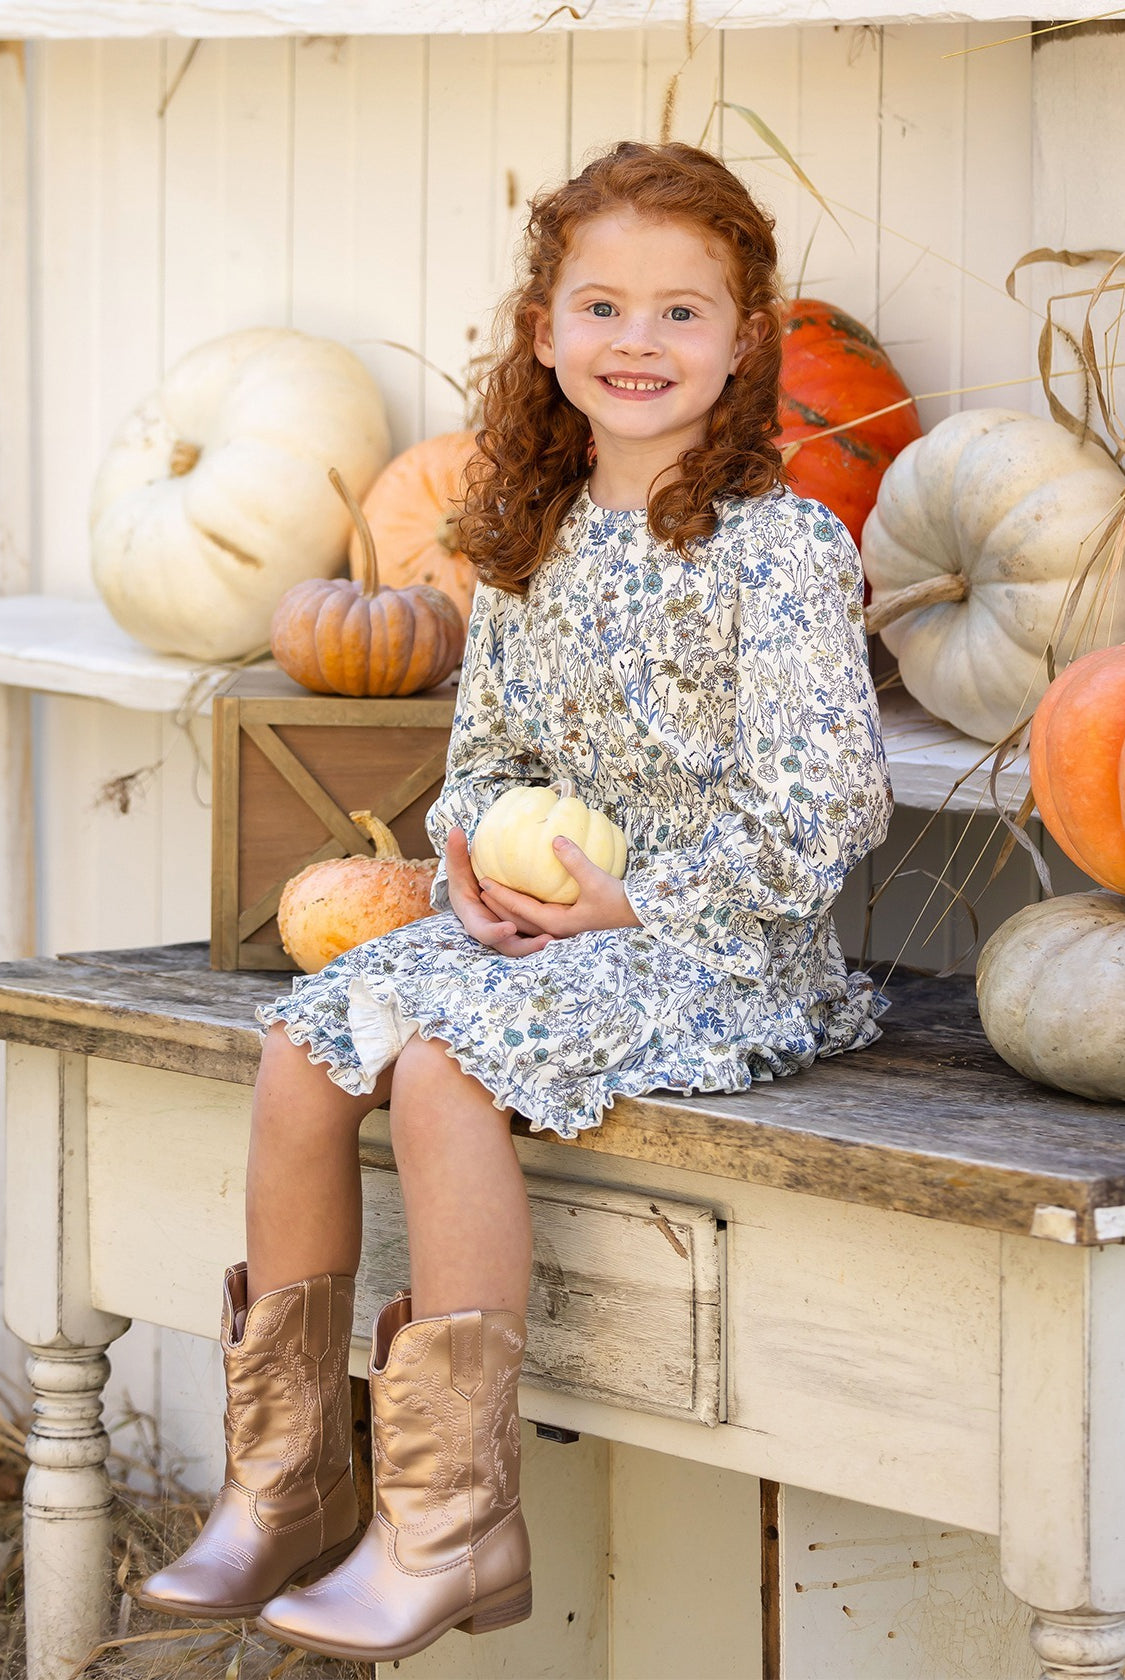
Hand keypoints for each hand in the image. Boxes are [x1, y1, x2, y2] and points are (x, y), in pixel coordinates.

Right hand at [445, 826, 554, 957]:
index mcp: (475, 922)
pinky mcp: (522, 933)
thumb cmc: (462, 879)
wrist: (469, 893)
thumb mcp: (458, 870)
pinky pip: (535, 936)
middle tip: (547, 940)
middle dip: (527, 946)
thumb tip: (454, 830)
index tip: (509, 928)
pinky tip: (570, 927)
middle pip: (510, 946)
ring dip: (542, 944)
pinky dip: (548, 935)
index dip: (496, 932)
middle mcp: (493, 933)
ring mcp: (508, 936)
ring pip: (526, 944)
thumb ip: (455, 854)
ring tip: (561, 938)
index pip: (484, 933)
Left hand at [477, 836, 642, 939]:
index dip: (501, 895)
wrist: (640, 913)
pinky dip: (526, 905)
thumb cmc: (619, 900)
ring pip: (527, 919)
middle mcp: (557, 928)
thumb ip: (575, 860)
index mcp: (558, 922)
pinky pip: (540, 914)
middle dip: (497, 905)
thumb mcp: (596, 879)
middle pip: (518, 918)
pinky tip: (525, 891)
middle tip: (479, 887)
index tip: (483, 881)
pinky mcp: (570, 921)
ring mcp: (563, 927)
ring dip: (509, 907)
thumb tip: (555, 839)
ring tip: (494, 892)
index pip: (521, 909)